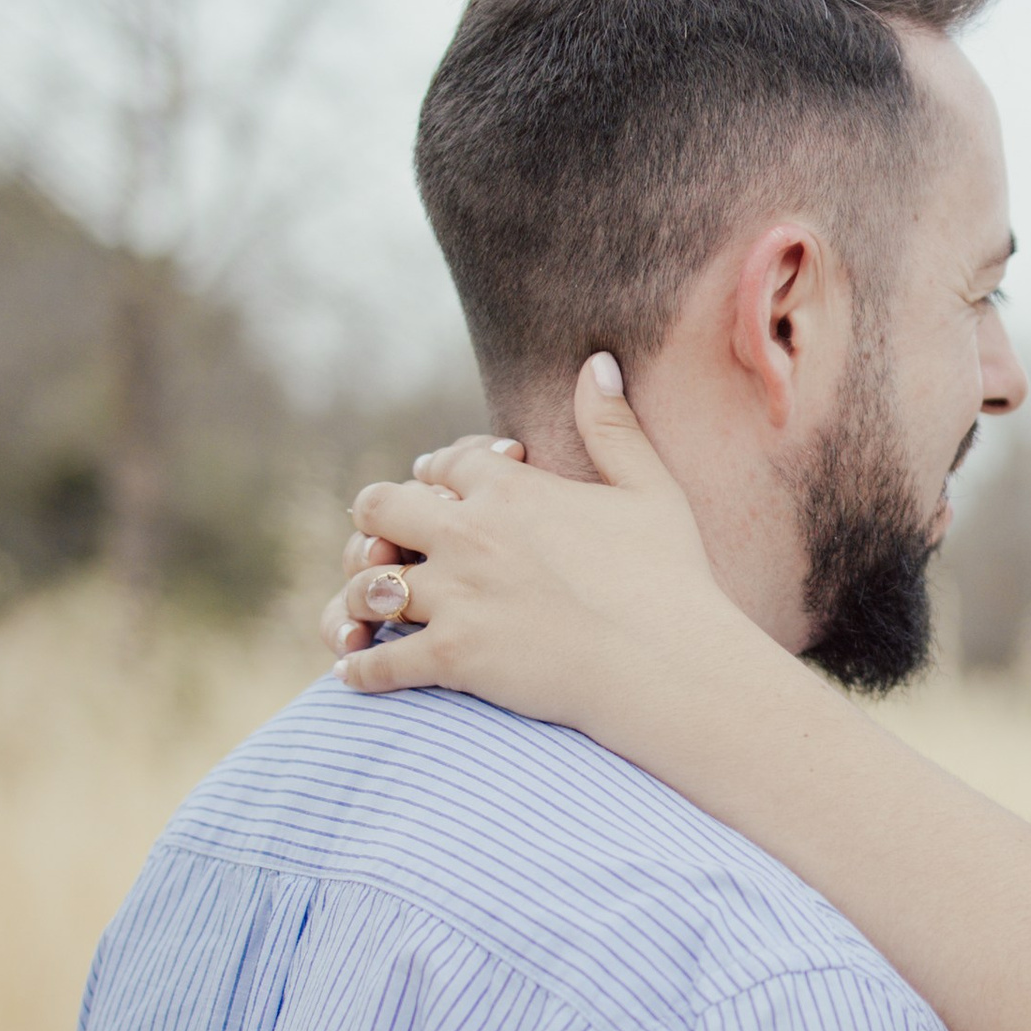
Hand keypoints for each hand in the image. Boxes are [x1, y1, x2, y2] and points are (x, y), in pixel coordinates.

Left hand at [325, 361, 744, 727]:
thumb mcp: (650, 489)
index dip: (436, 475)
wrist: (669, 664)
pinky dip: (363, 668)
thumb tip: (597, 360)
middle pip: (380, 507)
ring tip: (366, 611)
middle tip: (384, 544)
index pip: (442, 465)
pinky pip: (379, 660)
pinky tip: (359, 670)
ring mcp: (457, 597)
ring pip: (368, 584)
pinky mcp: (454, 657)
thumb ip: (613, 426)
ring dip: (363, 595)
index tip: (436, 489)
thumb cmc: (671, 578)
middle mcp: (470, 535)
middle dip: (377, 523)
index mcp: (512, 489)